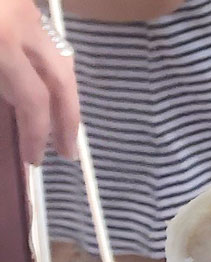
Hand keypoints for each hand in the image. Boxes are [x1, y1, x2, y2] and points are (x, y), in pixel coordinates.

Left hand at [0, 0, 79, 163]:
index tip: (35, 160)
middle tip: (67, 150)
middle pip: (61, 78)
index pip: (32, 98)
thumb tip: (10, 106)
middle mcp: (20, 25)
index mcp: (1, 42)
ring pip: (58, 55)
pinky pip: (40, 38)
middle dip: (67, 118)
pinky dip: (43, 64)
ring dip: (62, 91)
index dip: (36, 134)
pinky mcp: (17, 2)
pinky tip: (35, 78)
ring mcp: (22, 9)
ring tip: (60, 118)